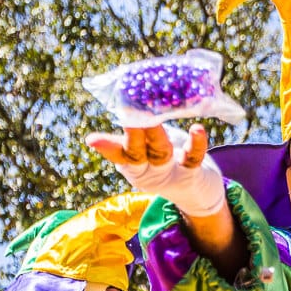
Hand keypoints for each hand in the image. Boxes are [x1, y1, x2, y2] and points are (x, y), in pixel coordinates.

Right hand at [85, 123, 224, 216]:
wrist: (199, 191)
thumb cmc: (168, 158)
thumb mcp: (150, 144)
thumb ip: (139, 127)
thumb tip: (125, 98)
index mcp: (133, 162)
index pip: (118, 153)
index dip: (106, 147)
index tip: (91, 139)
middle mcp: (148, 170)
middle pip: (136, 153)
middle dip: (132, 136)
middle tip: (128, 119)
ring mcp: (169, 173)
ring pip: (160, 154)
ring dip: (156, 137)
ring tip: (154, 121)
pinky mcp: (192, 174)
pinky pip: (193, 158)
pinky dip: (196, 144)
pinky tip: (196, 129)